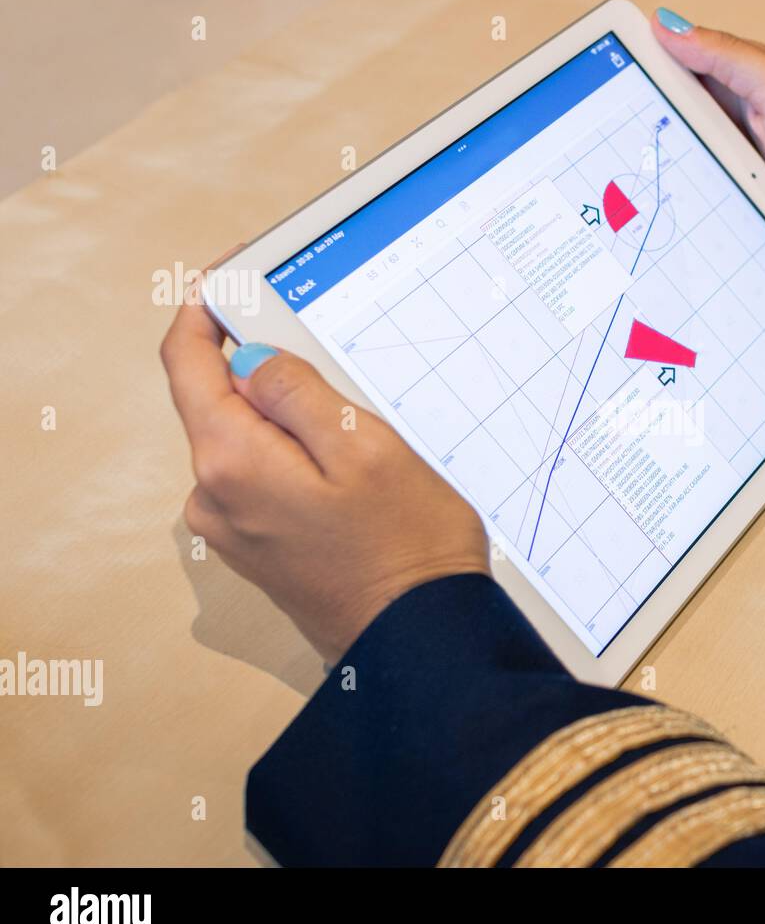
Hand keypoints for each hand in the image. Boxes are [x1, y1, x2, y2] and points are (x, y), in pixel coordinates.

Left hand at [161, 263, 489, 662]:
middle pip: (217, 400)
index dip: (201, 312)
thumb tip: (252, 358)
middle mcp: (215, 497)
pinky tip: (347, 471)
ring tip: (359, 431)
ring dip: (287, 418)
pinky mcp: (257, 548)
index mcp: (231, 461)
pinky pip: (261, 476)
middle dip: (260, 367)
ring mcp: (232, 528)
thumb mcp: (366, 446)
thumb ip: (299, 391)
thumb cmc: (406, 550)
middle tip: (327, 354)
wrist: (420, 641)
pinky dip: (294, 455)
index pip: (186, 363)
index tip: (224, 282)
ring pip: (245, 439)